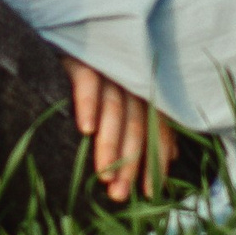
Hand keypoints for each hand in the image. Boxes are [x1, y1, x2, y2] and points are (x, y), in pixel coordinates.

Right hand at [64, 56, 178, 201]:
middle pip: (136, 126)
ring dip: (110, 146)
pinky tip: (85, 130)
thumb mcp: (121, 105)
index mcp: (144, 93)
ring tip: (104, 176)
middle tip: (120, 194)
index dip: (154, 163)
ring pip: (115, 110)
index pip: (157, 131)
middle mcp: (130, 81)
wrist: (63, 40)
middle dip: (130, 163)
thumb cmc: (91, 84)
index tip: (148, 194)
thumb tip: (172, 156)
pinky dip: (89, 106)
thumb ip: (148, 126)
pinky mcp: (82, 59)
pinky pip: (89, 83)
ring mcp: (107, 69)